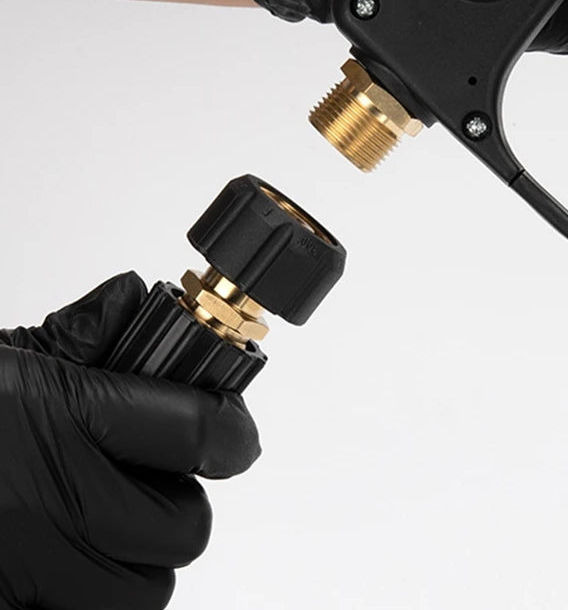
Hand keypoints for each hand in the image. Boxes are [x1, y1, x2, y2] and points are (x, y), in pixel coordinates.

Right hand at [0, 273, 259, 609]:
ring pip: (143, 593)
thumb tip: (142, 301)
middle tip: (157, 480)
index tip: (232, 429)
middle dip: (181, 501)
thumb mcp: (2, 353)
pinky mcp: (1, 609)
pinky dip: (85, 599)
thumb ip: (80, 330)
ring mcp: (20, 572)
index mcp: (57, 414)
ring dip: (140, 562)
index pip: (200, 432)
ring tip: (106, 528)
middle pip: (184, 526)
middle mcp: (46, 500)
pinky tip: (66, 564)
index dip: (232, 429)